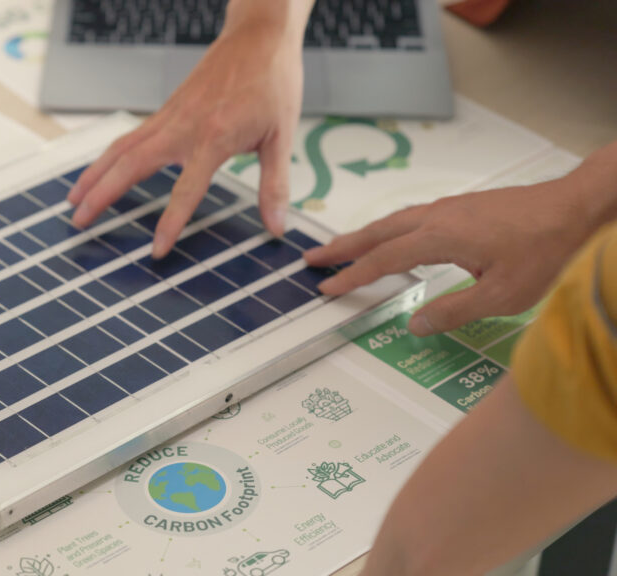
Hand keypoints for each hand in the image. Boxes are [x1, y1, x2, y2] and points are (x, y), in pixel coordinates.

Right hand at [68, 0, 314, 257]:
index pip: (185, 189)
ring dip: (94, 175)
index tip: (156, 251)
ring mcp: (170, 117)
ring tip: (73, 201)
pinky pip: (129, 137)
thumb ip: (275, 185)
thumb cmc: (274, 82)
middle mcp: (183, 127)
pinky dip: (108, 157)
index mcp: (214, 138)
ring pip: (120, 149)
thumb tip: (276, 227)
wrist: (259, 35)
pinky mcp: (166, 110)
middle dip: (101, 195)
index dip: (170, 222)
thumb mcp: (282, 136)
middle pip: (130, 165)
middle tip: (78, 222)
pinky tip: (99, 172)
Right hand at [303, 179, 596, 335]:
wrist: (578, 207)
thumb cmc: (547, 248)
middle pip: (378, 232)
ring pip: (393, 221)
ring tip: (342, 248)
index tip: (327, 288)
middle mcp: (439, 217)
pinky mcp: (463, 207)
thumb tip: (416, 323)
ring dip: (363, 236)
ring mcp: (450, 208)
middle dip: (342, 247)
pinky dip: (388, 230)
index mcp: (441, 237)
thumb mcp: (502, 296)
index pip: (384, 259)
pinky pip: (411, 217)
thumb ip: (454, 310)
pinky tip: (392, 239)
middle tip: (312, 258)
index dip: (352, 276)